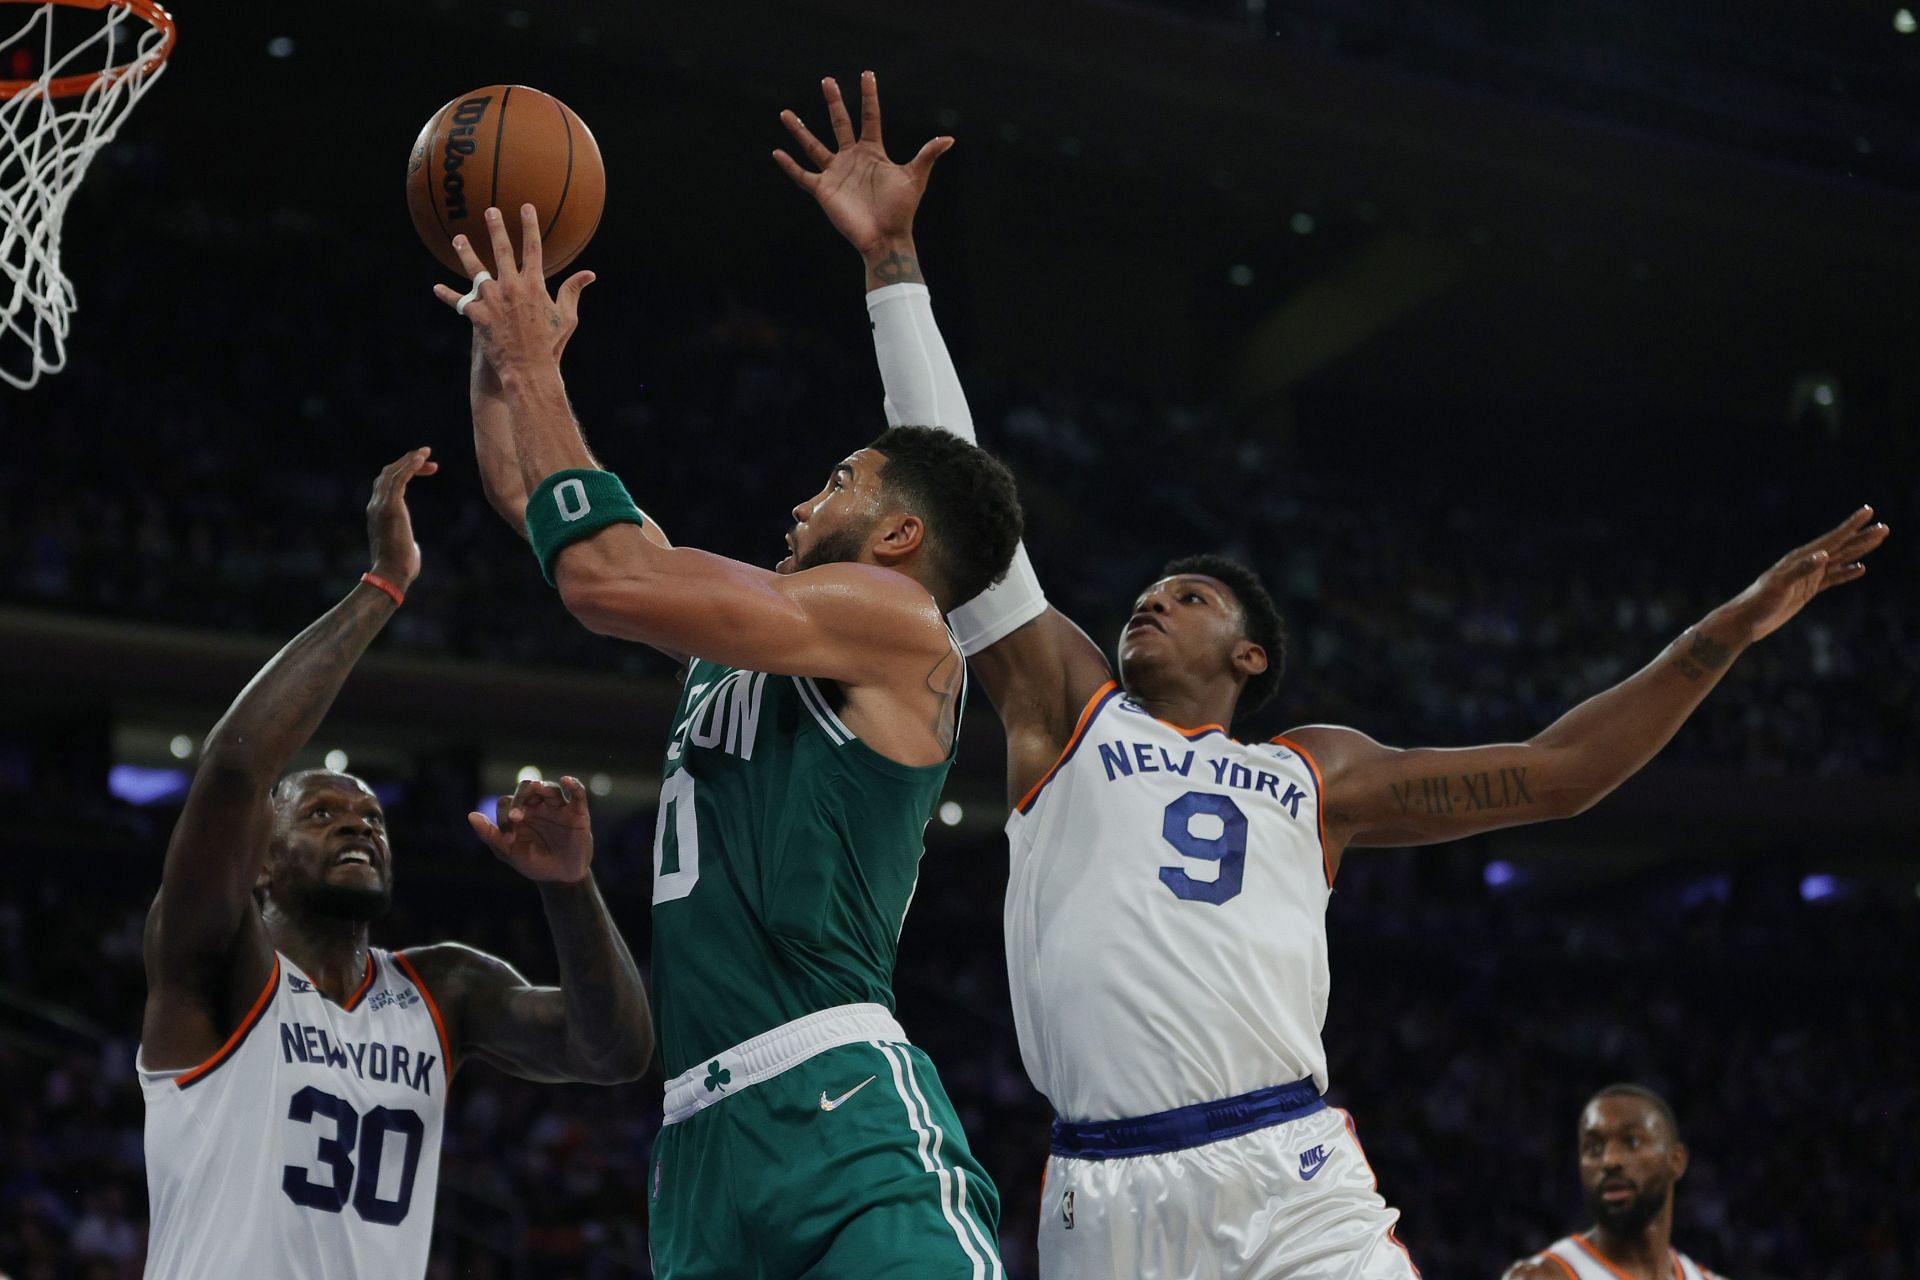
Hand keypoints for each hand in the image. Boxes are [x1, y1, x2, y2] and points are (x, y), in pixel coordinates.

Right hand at [367, 447, 437, 588]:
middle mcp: (375, 505)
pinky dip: (409, 466)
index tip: (425, 469)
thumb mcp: (404, 548)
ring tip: (426, 452)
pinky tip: (421, 458)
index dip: (403, 473)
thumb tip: (412, 548)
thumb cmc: (400, 567)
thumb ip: (406, 541)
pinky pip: (399, 479)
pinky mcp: (390, 507)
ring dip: (409, 460)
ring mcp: (380, 505)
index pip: (386, 485)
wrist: (392, 574)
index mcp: (378, 513)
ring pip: (392, 473)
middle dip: (407, 463)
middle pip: (387, 474)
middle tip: (428, 458)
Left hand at [434, 204, 592, 378]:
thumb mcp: (566, 318)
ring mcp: (492, 300)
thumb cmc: (550, 345)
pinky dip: (447, 295)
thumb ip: (573, 291)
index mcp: (534, 285)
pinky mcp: (477, 315)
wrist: (528, 370)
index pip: (533, 248)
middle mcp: (511, 287)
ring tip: (458, 239)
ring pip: (475, 270)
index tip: (526, 207)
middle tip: (490, 211)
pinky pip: (458, 302)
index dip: (530, 226)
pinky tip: (436, 289)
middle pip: (502, 251)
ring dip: (466, 252)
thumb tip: (589, 274)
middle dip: (496, 228)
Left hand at [468, 775, 593, 883]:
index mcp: (519, 813)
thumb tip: (470, 816)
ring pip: (549, 788)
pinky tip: (566, 781)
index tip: (509, 837)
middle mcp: (537, 806)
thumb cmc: (533, 864)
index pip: (507, 802)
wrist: (560, 878)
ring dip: (541, 787)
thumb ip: (490, 835)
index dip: (504, 816)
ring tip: (537, 788)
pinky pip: (577, 793)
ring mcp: (557, 808)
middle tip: (516, 816)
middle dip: (520, 797)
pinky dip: (573, 785)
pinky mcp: (577, 812)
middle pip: (527, 788)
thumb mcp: (509, 852)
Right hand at [773, 70, 951, 265]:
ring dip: (799, 130)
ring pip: (813, 146)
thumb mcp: (915, 178)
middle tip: (827, 80)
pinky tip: (776, 152)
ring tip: (785, 113)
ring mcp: (836, 173)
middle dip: (834, 102)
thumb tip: (949, 139)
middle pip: (840, 123)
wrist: (885, 237)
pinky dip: (789, 165)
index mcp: (873, 152)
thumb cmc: (901, 210)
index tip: (866, 74)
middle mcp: (852, 159)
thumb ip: (927, 155)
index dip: (869, 96)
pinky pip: (802, 175)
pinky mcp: (823, 190)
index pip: (870, 117)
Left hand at [1722, 505, 1889, 642]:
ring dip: (1859, 551)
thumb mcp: (1780, 586)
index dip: (1851, 526)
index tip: (1868, 512)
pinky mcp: (1807, 590)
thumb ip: (1801, 570)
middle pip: (1841, 547)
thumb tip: (1824, 555)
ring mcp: (1807, 576)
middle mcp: (1806, 563)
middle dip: (1862, 537)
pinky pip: (1832, 578)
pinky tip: (1860, 569)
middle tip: (1884, 527)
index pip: (1832, 539)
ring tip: (1877, 540)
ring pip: (1840, 560)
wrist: (1746, 620)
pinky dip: (1847, 573)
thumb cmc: (1759, 602)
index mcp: (1800, 558)